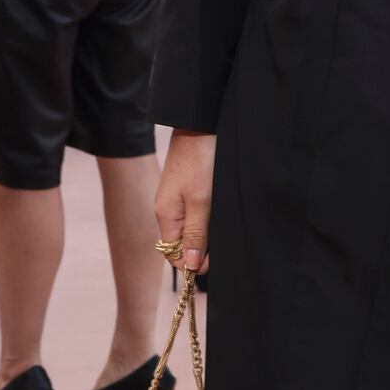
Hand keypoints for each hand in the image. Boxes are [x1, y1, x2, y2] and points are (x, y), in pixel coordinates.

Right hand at [156, 131, 215, 272]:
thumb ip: (196, 233)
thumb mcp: (201, 201)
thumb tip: (191, 265)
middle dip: (201, 251)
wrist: (200, 124)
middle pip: (181, 244)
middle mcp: (167, 210)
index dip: (192, 263)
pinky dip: (207, 221)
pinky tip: (220, 216)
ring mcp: (176, 200)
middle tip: (224, 245)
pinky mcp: (187, 190)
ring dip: (206, 236)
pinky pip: (194, 215)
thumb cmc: (200, 160)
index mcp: (166, 215)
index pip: (172, 254)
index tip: (215, 262)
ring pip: (189, 230)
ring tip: (224, 230)